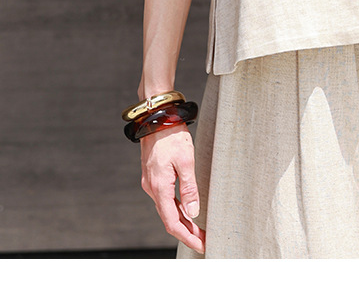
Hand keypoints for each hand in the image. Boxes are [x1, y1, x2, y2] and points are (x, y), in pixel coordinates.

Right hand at [140, 124, 205, 253]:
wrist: (157, 117)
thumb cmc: (171, 135)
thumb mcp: (186, 161)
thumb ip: (189, 188)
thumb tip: (193, 212)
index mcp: (159, 188)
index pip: (172, 222)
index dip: (187, 236)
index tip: (201, 244)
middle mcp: (152, 188)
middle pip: (169, 218)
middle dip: (187, 232)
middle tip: (204, 239)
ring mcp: (151, 182)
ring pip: (167, 209)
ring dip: (182, 221)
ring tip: (199, 228)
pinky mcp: (154, 176)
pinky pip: (165, 198)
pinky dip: (176, 208)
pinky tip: (186, 209)